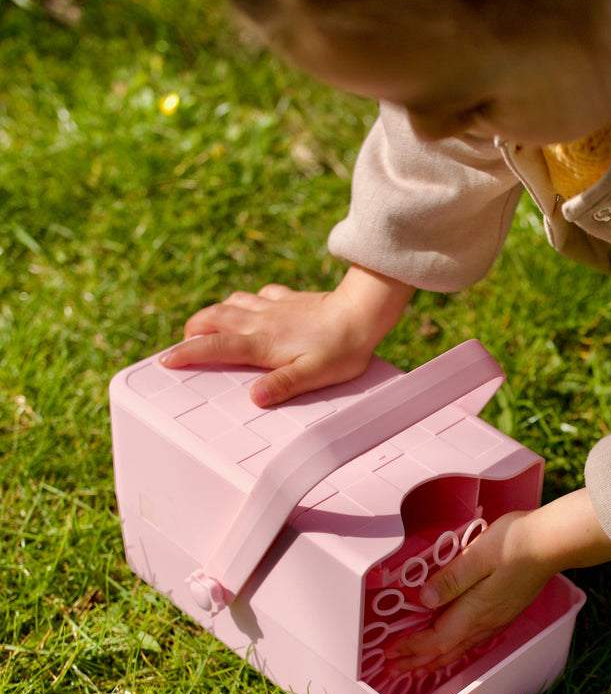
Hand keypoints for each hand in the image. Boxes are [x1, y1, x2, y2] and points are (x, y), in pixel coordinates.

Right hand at [160, 265, 414, 405]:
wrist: (362, 312)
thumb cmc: (341, 350)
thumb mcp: (313, 375)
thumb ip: (282, 386)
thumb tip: (254, 399)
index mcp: (262, 343)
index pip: (215, 347)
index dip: (187, 354)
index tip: (166, 361)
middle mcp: (261, 321)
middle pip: (213, 318)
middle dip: (193, 330)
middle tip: (184, 344)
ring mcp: (273, 306)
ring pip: (232, 303)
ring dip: (214, 313)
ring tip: (208, 326)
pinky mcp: (288, 298)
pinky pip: (259, 295)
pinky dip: (247, 301)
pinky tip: (253, 307)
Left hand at [385, 490, 610, 675]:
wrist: (553, 543)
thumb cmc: (515, 543)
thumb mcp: (476, 556)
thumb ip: (449, 580)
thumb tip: (424, 600)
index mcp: (475, 611)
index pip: (436, 639)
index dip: (411, 648)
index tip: (389, 652)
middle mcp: (486, 622)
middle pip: (446, 651)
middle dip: (418, 662)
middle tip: (393, 671)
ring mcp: (498, 619)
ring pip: (461, 648)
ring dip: (436, 659)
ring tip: (418, 668)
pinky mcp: (505, 611)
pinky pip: (474, 639)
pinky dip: (455, 648)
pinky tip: (453, 645)